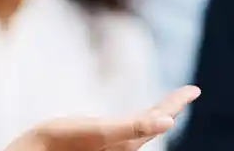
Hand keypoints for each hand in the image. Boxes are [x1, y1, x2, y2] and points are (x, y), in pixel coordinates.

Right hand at [5, 86, 200, 150]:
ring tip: (168, 107)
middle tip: (187, 94)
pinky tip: (134, 122)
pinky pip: (127, 129)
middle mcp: (124, 142)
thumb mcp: (104, 132)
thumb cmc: (67, 142)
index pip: (161, 117)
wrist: (39, 150)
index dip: (177, 102)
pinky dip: (138, 121)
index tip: (195, 89)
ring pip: (142, 126)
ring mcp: (111, 142)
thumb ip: (136, 127)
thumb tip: (169, 121)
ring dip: (156, 115)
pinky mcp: (98, 141)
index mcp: (130, 139)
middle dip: (170, 108)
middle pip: (154, 121)